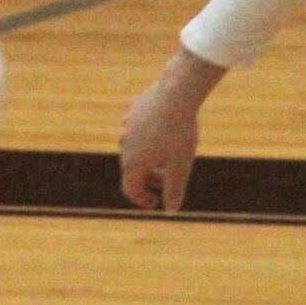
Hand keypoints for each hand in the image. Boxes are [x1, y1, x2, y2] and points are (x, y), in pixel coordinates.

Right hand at [121, 48, 224, 211]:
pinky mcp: (133, 109)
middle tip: (167, 181)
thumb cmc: (179, 133)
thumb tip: (171, 211)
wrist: (175, 94)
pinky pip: (138, 130)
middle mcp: (124, 145)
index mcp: (133, 162)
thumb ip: (174, 190)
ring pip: (135, 148)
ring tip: (169, 156)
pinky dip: (149, 138)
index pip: (130, 189)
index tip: (156, 203)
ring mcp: (126, 126)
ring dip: (149, 158)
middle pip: (132, 169)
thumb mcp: (181, 166)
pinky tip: (166, 131)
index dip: (142, 199)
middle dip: (149, 178)